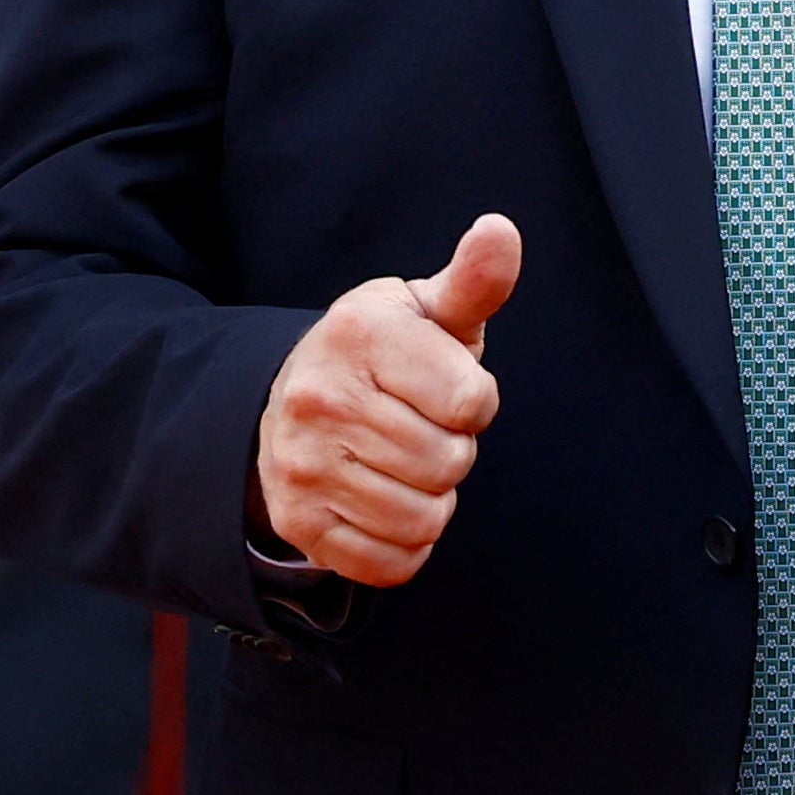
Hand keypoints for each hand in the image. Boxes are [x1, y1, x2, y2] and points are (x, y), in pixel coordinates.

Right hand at [251, 215, 519, 585]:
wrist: (294, 402)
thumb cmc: (388, 354)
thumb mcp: (429, 310)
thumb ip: (475, 281)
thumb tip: (500, 230)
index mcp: (359, 332)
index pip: (470, 401)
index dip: (475, 401)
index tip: (448, 388)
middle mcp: (318, 398)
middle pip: (449, 462)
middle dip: (452, 450)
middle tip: (420, 427)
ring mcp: (301, 464)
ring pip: (424, 518)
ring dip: (432, 500)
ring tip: (402, 463)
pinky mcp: (299, 523)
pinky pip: (392, 564)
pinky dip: (404, 543)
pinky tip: (384, 500)